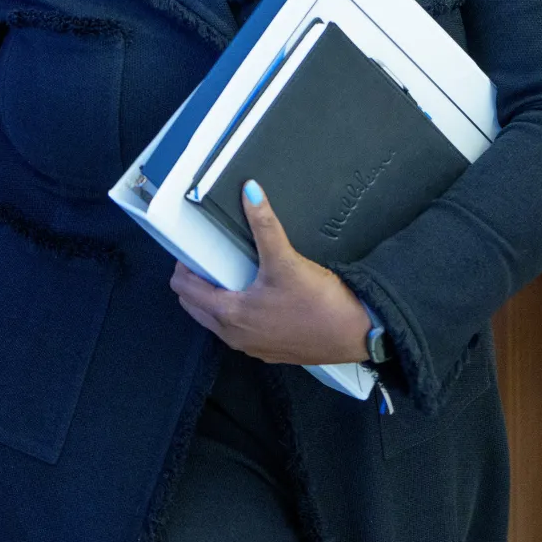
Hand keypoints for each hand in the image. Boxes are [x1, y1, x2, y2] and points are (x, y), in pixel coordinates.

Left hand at [169, 180, 372, 365]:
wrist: (356, 334)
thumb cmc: (319, 303)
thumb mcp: (286, 260)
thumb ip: (264, 225)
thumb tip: (249, 191)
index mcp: (229, 314)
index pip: (185, 290)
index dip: (184, 266)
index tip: (194, 249)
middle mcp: (234, 336)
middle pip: (195, 307)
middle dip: (196, 282)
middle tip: (211, 258)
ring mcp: (251, 347)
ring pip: (216, 321)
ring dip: (216, 298)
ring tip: (233, 272)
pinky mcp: (269, 351)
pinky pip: (239, 330)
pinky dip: (237, 312)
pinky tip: (258, 294)